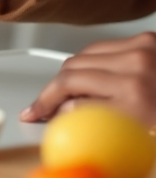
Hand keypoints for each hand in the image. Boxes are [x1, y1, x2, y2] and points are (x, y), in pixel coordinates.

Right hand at [20, 32, 155, 127]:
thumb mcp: (141, 137)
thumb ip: (97, 120)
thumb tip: (65, 112)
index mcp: (135, 96)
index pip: (69, 91)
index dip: (45, 103)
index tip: (34, 113)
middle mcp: (137, 67)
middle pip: (72, 70)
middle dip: (54, 90)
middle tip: (45, 106)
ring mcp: (143, 49)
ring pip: (83, 55)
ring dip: (72, 74)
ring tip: (70, 94)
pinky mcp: (147, 39)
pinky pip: (103, 48)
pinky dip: (93, 63)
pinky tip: (95, 79)